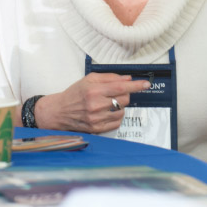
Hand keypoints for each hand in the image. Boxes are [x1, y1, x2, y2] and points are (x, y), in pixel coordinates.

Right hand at [34, 72, 150, 133]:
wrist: (59, 112)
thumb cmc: (75, 93)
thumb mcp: (89, 80)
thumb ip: (109, 77)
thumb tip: (127, 79)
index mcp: (93, 90)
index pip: (121, 87)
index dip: (136, 86)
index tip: (146, 84)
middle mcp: (95, 105)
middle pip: (124, 100)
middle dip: (124, 95)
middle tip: (113, 94)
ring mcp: (97, 119)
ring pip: (122, 111)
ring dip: (119, 106)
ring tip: (107, 104)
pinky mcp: (97, 129)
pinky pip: (117, 123)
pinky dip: (116, 116)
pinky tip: (106, 112)